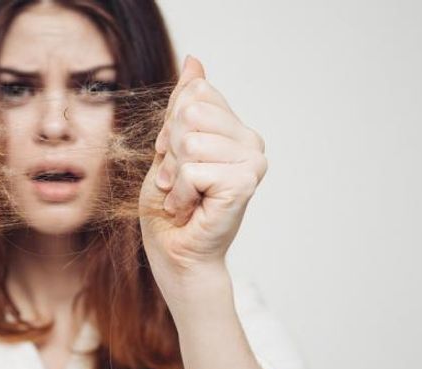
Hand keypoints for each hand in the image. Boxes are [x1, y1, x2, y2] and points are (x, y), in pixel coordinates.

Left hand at [139, 56, 266, 296]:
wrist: (175, 253)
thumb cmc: (170, 206)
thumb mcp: (169, 146)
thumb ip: (183, 105)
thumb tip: (194, 60)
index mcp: (236, 129)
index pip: (195, 95)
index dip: (170, 128)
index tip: (174, 159)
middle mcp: (251, 141)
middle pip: (190, 113)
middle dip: (170, 150)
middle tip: (177, 181)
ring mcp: (252, 162)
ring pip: (190, 141)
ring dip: (173, 175)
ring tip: (183, 196)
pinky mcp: (244, 183)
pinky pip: (192, 169)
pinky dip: (179, 193)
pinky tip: (189, 209)